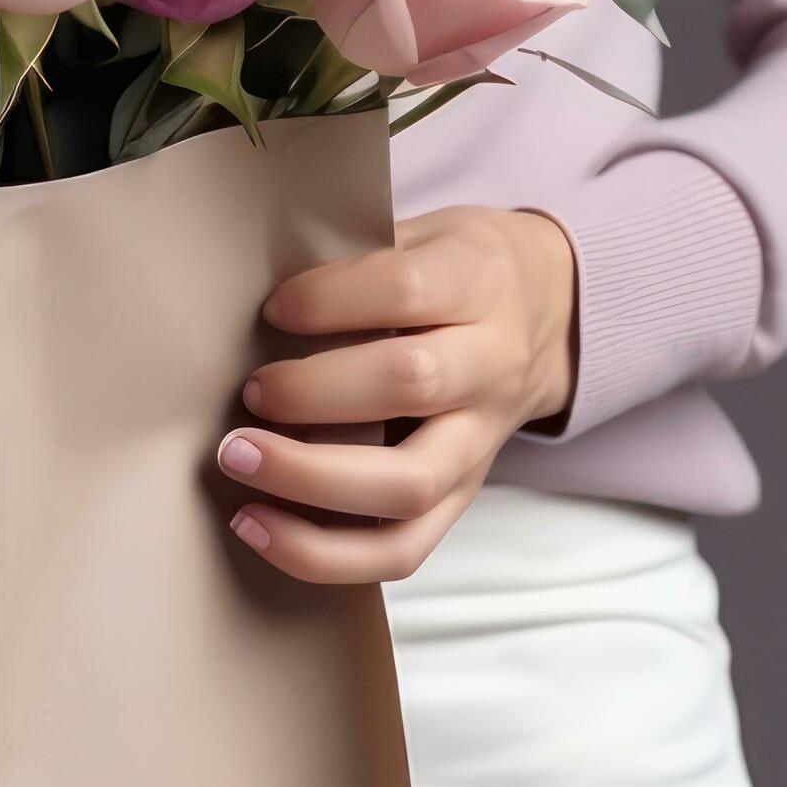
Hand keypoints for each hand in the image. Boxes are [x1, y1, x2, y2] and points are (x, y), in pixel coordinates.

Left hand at [221, 208, 577, 584]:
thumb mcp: (422, 233)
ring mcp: (480, 442)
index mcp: (476, 282)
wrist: (547, 312)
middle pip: (410, 386)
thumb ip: (355, 258)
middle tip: (247, 394)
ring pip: (409, 485)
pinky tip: (258, 527)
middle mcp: (489, 366)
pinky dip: (325, 554)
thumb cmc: (454, 270)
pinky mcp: (462, 497)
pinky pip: (403, 549)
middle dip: (312, 394)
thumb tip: (249, 293)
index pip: (404, 289)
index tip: (273, 309)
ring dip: (310, 481)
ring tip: (239, 462)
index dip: (328, 300)